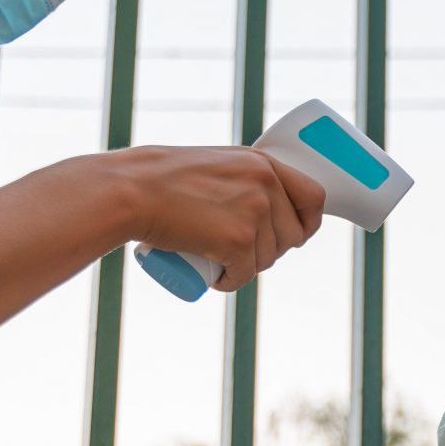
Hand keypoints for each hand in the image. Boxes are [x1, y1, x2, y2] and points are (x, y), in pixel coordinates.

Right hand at [104, 145, 325, 291]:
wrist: (130, 190)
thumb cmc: (163, 178)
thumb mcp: (217, 164)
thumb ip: (243, 176)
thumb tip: (269, 203)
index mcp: (263, 163)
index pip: (314, 197)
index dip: (308, 222)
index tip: (294, 234)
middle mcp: (265, 184)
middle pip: (292, 236)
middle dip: (270, 251)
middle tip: (240, 251)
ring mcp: (254, 212)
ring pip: (267, 259)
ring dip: (248, 267)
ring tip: (221, 259)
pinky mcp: (237, 241)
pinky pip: (246, 275)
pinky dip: (231, 282)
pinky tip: (218, 278)